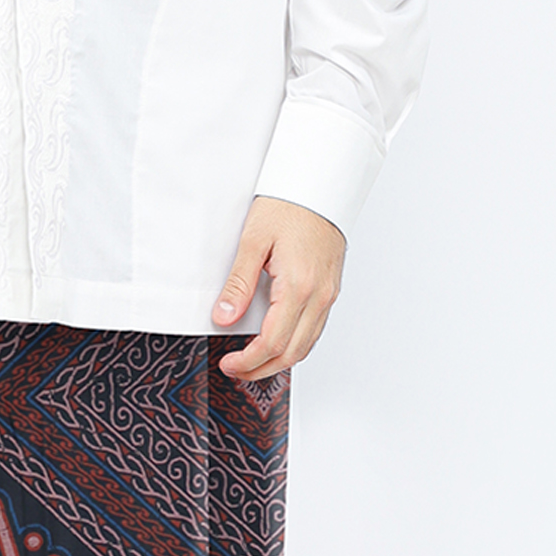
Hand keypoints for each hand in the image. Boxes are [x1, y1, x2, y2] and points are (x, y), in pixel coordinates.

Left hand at [211, 196, 345, 380]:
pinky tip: (277, 342)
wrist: (318, 184)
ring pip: (307, 345)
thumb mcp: (252, 241)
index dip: (249, 361)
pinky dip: (295, 344)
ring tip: (253, 362)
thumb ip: (238, 285)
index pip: (273, 342)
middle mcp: (319, 295)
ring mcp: (328, 294)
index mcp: (298, 286)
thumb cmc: (287, 205)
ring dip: (280, 361)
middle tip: (236, 370)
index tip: (229, 364)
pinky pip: (315, 330)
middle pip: (292, 352)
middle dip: (262, 369)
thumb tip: (224, 318)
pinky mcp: (331, 290)